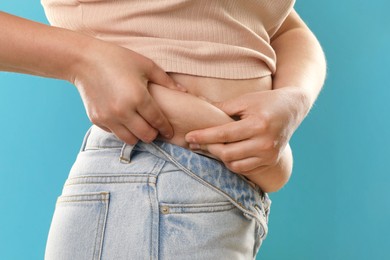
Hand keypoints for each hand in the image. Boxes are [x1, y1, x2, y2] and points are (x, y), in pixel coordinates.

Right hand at [71, 39, 185, 143]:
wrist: (83, 60)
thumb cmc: (117, 59)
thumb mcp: (145, 65)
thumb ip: (166, 81)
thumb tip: (184, 92)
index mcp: (138, 97)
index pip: (158, 121)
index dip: (166, 129)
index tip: (170, 132)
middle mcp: (123, 111)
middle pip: (146, 136)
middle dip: (153, 134)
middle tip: (155, 128)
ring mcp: (108, 118)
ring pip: (130, 140)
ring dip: (138, 135)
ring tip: (140, 125)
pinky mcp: (97, 120)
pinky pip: (115, 133)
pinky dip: (122, 130)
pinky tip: (124, 118)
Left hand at [185, 87, 308, 174]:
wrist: (292, 109)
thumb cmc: (265, 101)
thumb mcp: (245, 100)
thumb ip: (222, 107)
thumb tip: (198, 108)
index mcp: (258, 124)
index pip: (224, 134)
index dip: (204, 136)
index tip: (189, 137)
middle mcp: (265, 143)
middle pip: (227, 153)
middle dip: (208, 148)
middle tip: (195, 143)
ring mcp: (269, 155)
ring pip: (234, 164)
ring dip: (218, 157)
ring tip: (209, 148)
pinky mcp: (271, 161)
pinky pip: (245, 168)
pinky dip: (232, 163)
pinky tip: (225, 154)